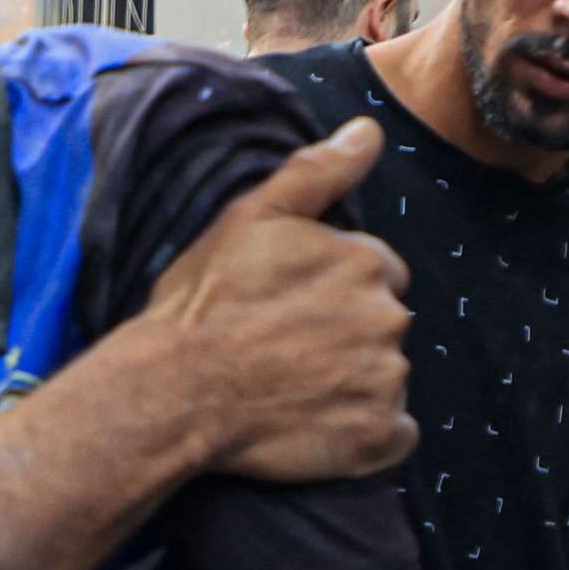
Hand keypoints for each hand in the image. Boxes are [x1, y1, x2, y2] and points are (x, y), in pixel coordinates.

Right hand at [139, 123, 412, 481]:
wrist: (173, 392)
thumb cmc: (203, 304)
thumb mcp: (250, 218)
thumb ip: (318, 172)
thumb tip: (370, 131)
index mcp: (364, 260)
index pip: (376, 270)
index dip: (332, 288)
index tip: (289, 306)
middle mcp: (387, 318)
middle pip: (384, 322)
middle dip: (348, 332)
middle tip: (286, 348)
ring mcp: (385, 381)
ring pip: (387, 375)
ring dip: (354, 380)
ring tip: (292, 388)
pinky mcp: (376, 438)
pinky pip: (395, 434)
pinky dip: (366, 433)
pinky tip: (318, 426)